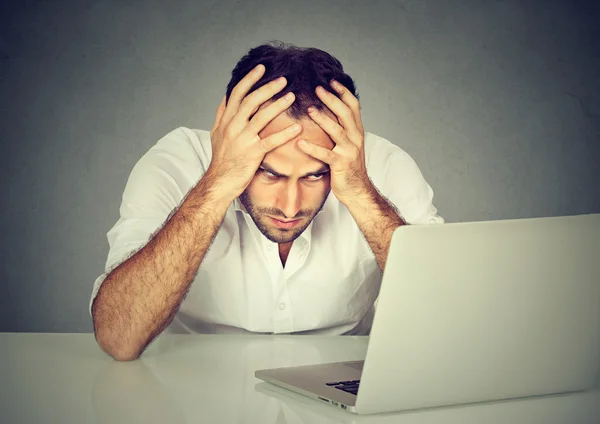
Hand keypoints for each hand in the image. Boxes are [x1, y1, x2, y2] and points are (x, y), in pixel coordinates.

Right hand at [208, 64, 301, 197]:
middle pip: (251, 100)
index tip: (262, 68)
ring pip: (261, 117)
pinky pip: (271, 140)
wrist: (219, 182)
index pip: (237, 93)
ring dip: (278, 105)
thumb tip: (226, 96)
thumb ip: (222, 114)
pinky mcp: (252, 153)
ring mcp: (242, 139)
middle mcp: (232, 126)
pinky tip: (297, 128)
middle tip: (283, 79)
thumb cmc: (221, 159)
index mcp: (226, 120)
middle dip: (268, 88)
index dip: (250, 79)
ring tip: (292, 96)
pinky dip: (285, 133)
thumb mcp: (216, 133)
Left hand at [297, 80, 370, 203]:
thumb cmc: (349, 167)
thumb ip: (342, 129)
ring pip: (337, 130)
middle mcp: (356, 138)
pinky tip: (300, 143)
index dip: (343, 92)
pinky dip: (312, 148)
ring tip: (309, 110)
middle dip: (332, 99)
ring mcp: (349, 151)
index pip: (353, 106)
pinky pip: (325, 154)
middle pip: (345, 113)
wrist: (358, 190)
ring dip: (322, 119)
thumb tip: (330, 112)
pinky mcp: (341, 164)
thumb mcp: (349, 144)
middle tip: (318, 88)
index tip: (331, 81)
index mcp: (357, 131)